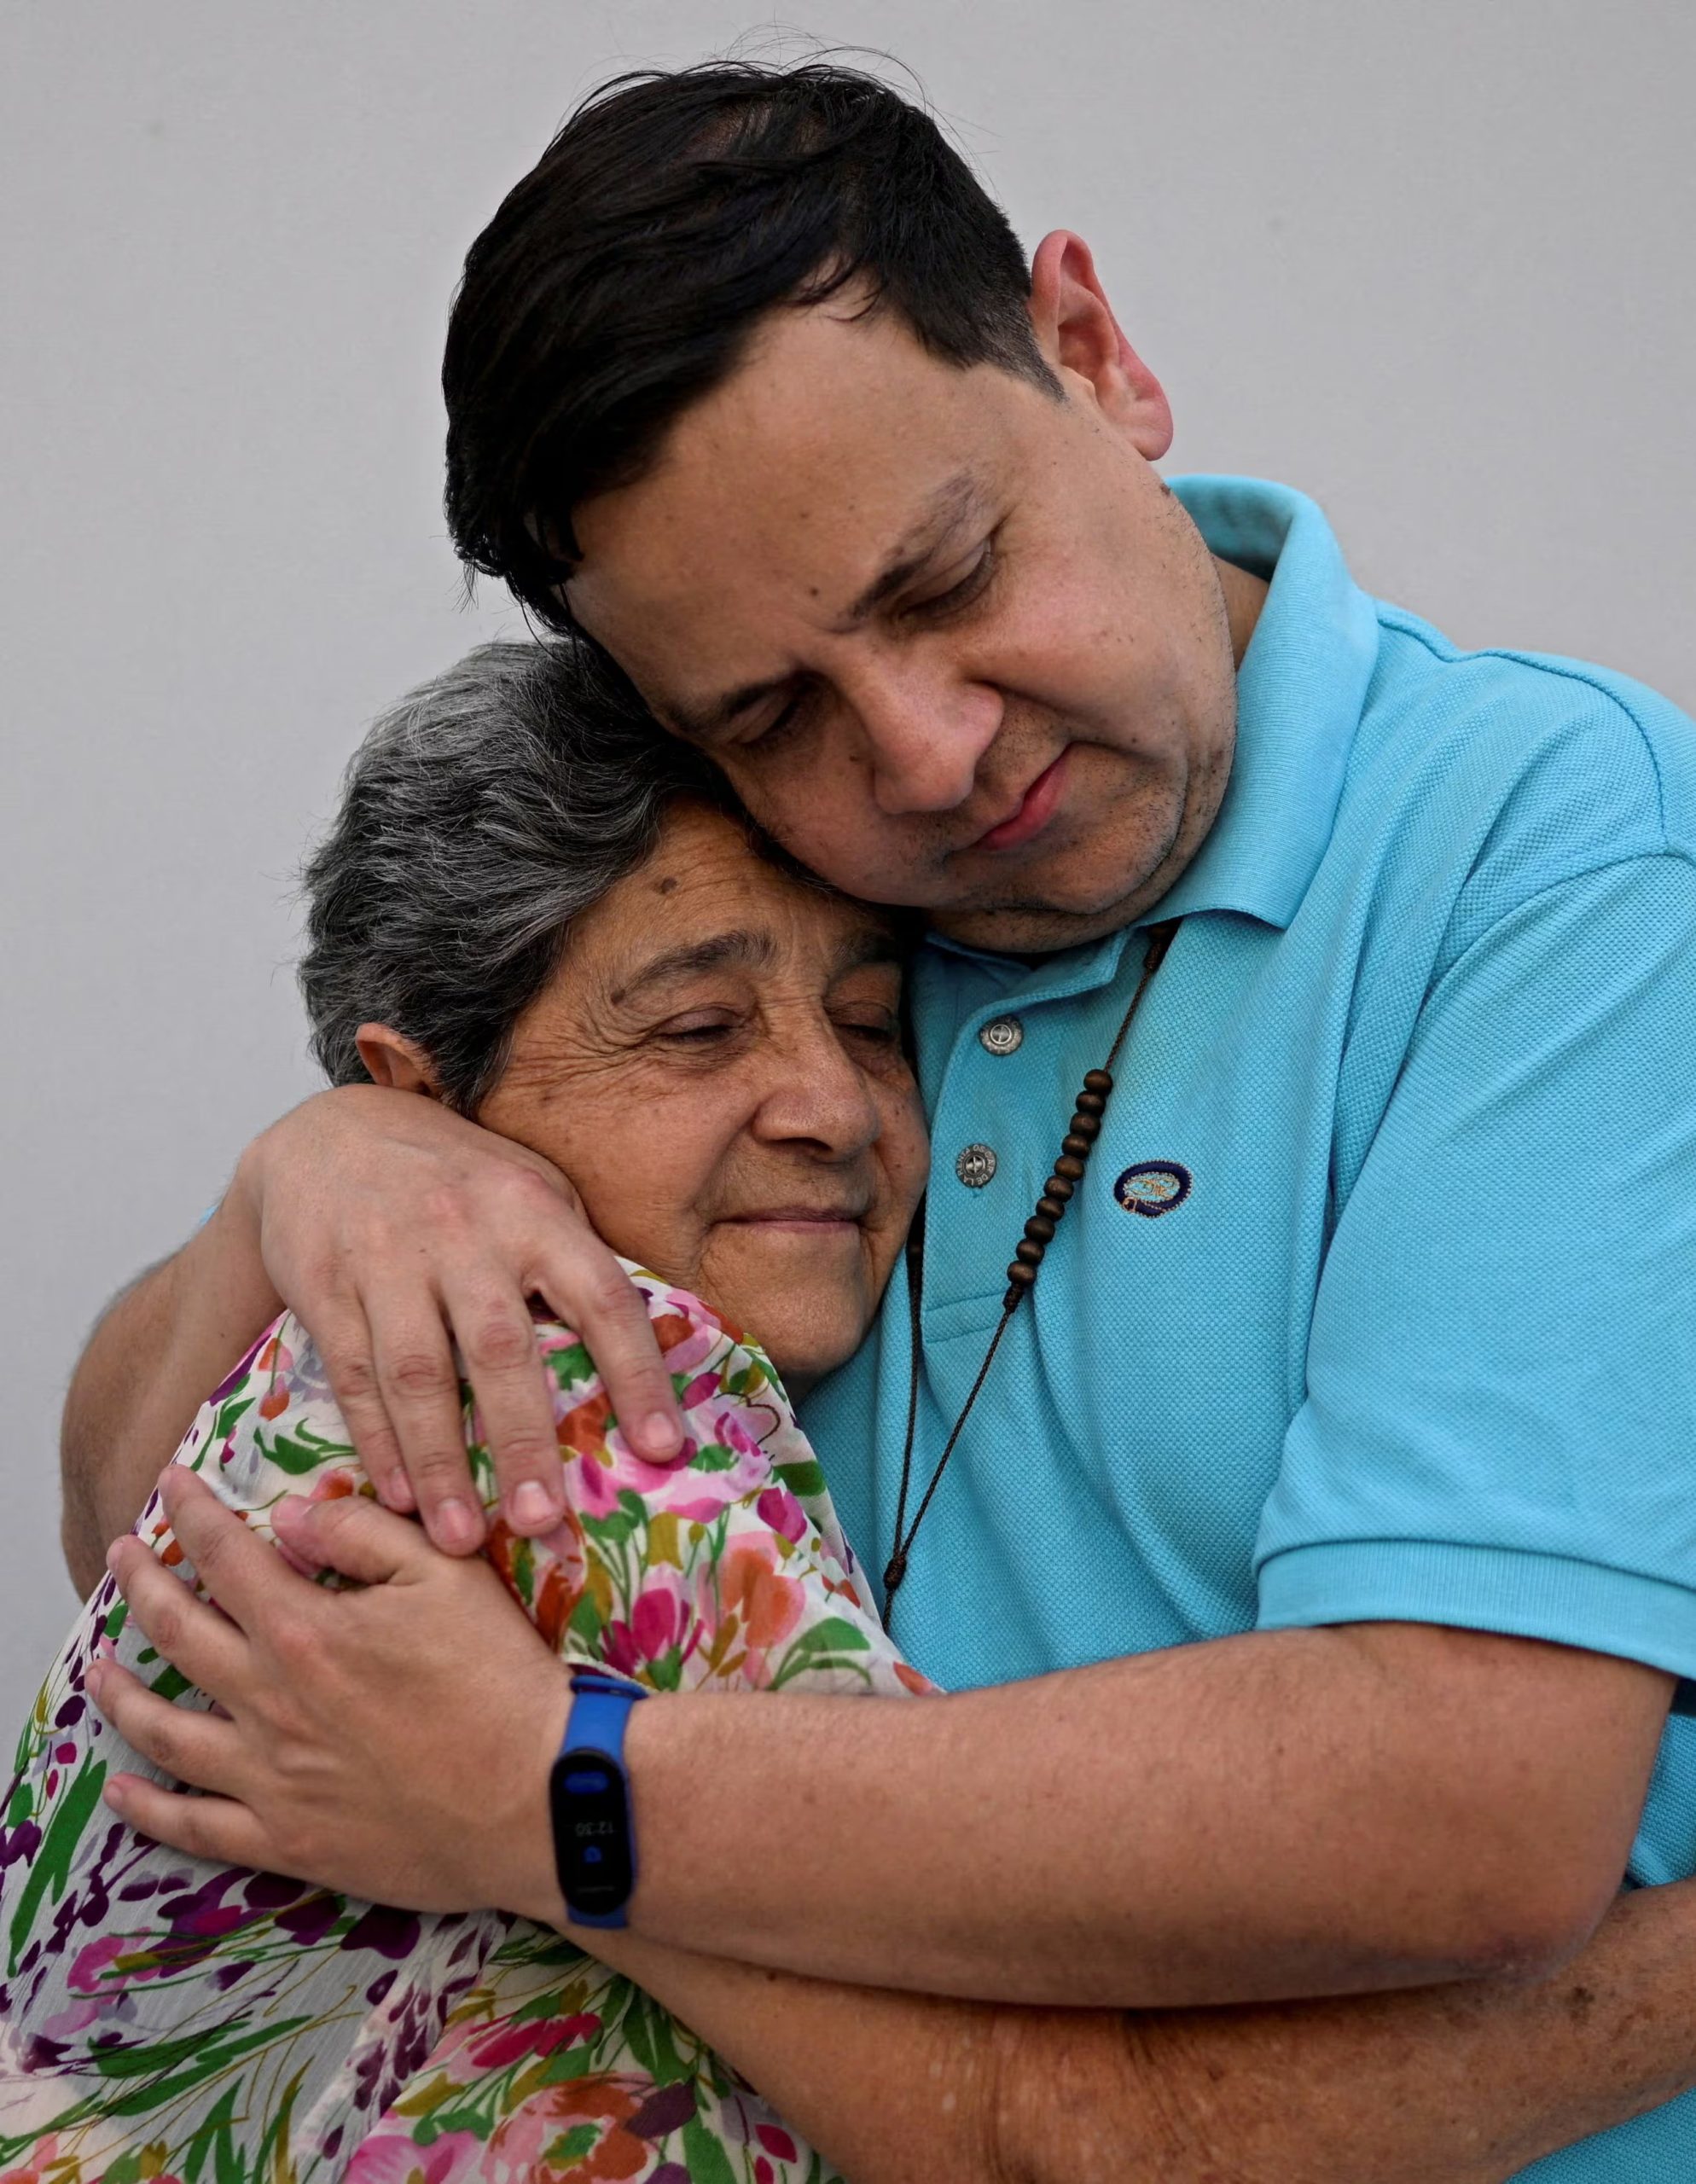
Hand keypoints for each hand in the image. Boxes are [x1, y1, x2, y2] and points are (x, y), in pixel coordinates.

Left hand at [90, 1467, 571, 1921]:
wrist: (537, 1798)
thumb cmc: (500, 1681)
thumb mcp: (448, 1574)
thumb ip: (365, 1532)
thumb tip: (293, 1514)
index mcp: (306, 1630)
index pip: (226, 1556)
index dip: (191, 1514)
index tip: (169, 1485)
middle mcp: (271, 1702)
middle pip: (178, 1634)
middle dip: (141, 1584)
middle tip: (120, 1555)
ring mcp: (271, 1778)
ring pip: (166, 1731)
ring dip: (122, 1693)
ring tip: (98, 1668)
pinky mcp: (288, 1840)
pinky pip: (195, 1827)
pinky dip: (149, 1810)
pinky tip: (125, 1790)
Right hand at [234, 1083, 683, 1550]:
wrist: (327, 1134)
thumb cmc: (457, 1178)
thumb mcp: (530, 1190)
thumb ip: (576, 1260)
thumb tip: (656, 1351)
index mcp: (533, 1209)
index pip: (600, 1294)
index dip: (637, 1371)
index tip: (663, 1448)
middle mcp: (463, 1230)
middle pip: (500, 1348)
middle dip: (524, 1440)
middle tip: (543, 1523)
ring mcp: (388, 1257)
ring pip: (416, 1373)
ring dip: (440, 1462)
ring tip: (461, 1538)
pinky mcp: (325, 1283)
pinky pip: (353, 1374)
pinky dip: (377, 1441)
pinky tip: (399, 1496)